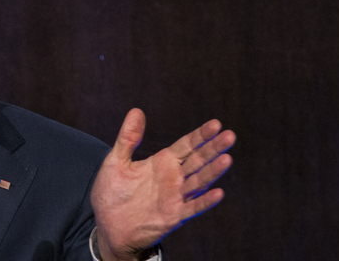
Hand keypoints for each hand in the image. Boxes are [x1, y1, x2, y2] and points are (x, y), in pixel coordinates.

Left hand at [91, 109, 234, 260]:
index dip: (201, 135)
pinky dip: (204, 201)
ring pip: (199, 181)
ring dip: (213, 171)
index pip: (187, 145)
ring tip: (227, 159)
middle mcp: (173, 178)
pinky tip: (218, 193)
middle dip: (214, 148)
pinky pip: (192, 207)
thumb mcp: (116, 161)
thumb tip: (136, 110)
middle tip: (230, 136)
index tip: (216, 124)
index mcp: (162, 162)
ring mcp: (175, 197)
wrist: (109, 227)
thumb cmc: (113, 193)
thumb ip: (128, 138)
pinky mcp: (173, 216)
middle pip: (198, 160)